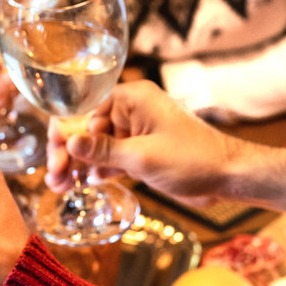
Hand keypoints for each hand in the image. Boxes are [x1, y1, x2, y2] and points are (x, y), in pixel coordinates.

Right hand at [45, 80, 234, 206]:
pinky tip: (83, 183)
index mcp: (131, 98)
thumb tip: (68, 143)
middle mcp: (130, 110)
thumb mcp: (142, 157)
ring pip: (95, 145)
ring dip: (79, 165)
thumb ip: (102, 150)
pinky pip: (110, 156)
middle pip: (85, 129)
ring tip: (61, 186)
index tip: (55, 160)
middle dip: (68, 154)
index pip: (83, 110)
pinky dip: (97, 170)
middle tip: (55, 178)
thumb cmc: (194, 159)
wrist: (230, 176)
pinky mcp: (140, 150)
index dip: (64, 135)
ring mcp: (135, 131)